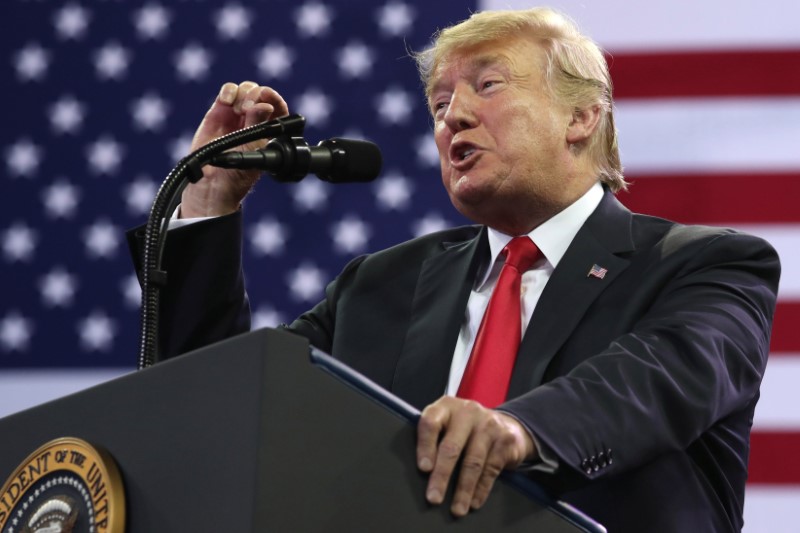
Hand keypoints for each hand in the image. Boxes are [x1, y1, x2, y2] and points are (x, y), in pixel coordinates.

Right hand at [180, 81, 288, 217]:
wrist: (211, 185)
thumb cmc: (236, 175)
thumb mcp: (250, 151)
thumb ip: (256, 127)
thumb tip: (265, 105)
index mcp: (268, 132)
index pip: (278, 108)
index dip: (274, 98)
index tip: (267, 96)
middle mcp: (254, 121)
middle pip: (260, 94)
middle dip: (256, 95)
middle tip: (247, 109)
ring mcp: (236, 116)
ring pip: (245, 90)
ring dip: (243, 94)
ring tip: (237, 110)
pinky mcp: (219, 113)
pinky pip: (227, 93)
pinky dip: (229, 91)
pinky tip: (226, 101)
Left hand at [416, 396, 535, 516]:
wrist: (507, 425)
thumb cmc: (466, 430)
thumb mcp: (449, 426)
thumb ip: (434, 440)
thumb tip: (420, 473)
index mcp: (446, 407)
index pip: (431, 423)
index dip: (425, 446)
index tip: (423, 469)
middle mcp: (467, 412)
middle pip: (451, 446)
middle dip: (441, 476)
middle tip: (434, 498)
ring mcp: (488, 424)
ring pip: (472, 461)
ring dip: (463, 489)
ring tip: (457, 509)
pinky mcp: (505, 440)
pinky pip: (490, 469)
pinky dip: (481, 489)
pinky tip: (474, 502)